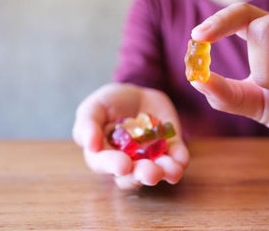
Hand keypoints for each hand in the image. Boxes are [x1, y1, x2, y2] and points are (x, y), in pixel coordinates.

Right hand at [72, 83, 188, 189]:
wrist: (138, 92)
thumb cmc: (110, 103)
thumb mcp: (94, 107)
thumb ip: (87, 124)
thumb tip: (90, 146)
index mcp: (103, 154)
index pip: (104, 164)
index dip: (113, 165)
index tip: (123, 165)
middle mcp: (127, 162)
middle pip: (132, 176)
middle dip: (142, 175)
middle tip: (151, 173)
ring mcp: (150, 158)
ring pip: (156, 172)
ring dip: (164, 173)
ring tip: (171, 171)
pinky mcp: (170, 149)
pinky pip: (176, 159)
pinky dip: (179, 161)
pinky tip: (181, 161)